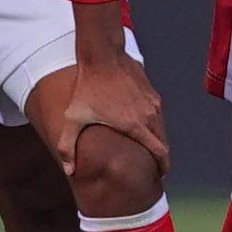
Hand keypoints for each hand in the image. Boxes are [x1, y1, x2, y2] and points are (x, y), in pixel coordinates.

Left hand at [46, 49, 168, 174]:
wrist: (103, 55)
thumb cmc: (88, 87)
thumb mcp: (73, 118)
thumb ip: (68, 146)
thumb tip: (69, 171)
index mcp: (135, 125)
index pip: (160, 152)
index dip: (162, 167)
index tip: (159, 175)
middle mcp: (149, 115)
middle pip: (164, 143)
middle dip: (160, 158)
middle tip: (153, 168)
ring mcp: (153, 103)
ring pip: (162, 129)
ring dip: (158, 141)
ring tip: (147, 150)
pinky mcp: (152, 93)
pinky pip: (157, 115)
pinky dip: (154, 125)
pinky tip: (141, 128)